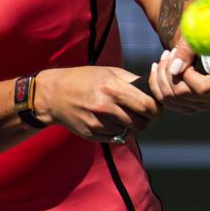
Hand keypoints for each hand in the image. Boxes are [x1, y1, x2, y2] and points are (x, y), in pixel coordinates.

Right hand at [34, 66, 162, 141]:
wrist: (53, 95)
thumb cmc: (83, 79)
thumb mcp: (108, 72)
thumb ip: (131, 81)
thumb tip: (153, 89)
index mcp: (112, 87)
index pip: (147, 105)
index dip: (157, 109)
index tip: (156, 108)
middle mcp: (106, 107)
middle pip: (142, 123)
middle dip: (147, 120)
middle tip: (144, 115)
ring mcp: (98, 123)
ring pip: (130, 132)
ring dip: (133, 127)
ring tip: (127, 117)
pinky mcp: (92, 134)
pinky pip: (116, 138)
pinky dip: (119, 132)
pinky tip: (113, 122)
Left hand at [149, 37, 209, 113]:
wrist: (199, 43)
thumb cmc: (202, 36)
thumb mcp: (196, 38)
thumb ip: (187, 51)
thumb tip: (175, 70)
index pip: (203, 88)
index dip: (186, 74)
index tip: (181, 55)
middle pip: (184, 95)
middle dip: (168, 72)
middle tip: (168, 53)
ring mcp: (203, 105)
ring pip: (171, 98)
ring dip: (160, 75)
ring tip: (165, 56)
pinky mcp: (189, 107)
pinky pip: (165, 101)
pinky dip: (156, 83)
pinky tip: (157, 67)